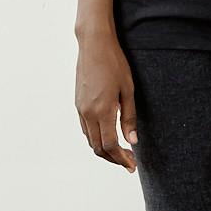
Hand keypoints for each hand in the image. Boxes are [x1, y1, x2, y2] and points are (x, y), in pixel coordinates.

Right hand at [77, 35, 137, 168]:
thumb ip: (129, 118)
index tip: (132, 165)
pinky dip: (96, 139)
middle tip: (129, 162)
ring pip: (90, 140)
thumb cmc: (115, 64)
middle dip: (113, 159)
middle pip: (98, 148)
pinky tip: (108, 135)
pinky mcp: (78, 104)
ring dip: (104, 150)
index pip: (110, 145)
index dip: (121, 159)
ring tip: (121, 152)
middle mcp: (88, 113)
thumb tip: (132, 141)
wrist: (94, 45)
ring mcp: (80, 109)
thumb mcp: (128, 90)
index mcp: (103, 110)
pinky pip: (85, 129)